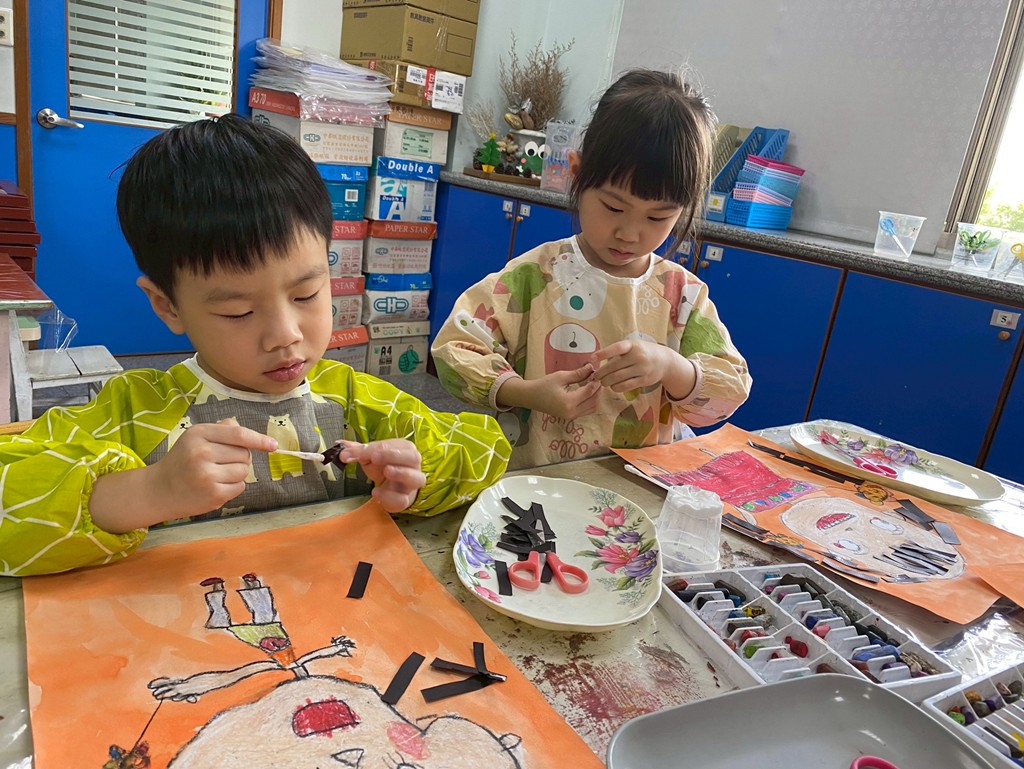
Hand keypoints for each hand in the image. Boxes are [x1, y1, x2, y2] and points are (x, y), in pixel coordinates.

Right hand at [90, 418, 276, 531]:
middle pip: (244, 454)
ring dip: (236, 473)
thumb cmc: (182, 460)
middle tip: (219, 462)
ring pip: (244, 471)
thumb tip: (249, 435)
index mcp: (199, 434)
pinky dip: (233, 487)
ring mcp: (207, 476)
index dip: (259, 439)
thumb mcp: (195, 437)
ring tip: (216, 474)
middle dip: (239, 458)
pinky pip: (240, 487)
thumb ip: (222, 430)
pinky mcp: (213, 495)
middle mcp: (202, 453)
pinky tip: (215, 486)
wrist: (159, 490)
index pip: (239, 434)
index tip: (273, 445)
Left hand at [334, 439, 424, 512]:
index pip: (390, 445)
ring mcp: (412, 483)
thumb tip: (340, 444)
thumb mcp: (370, 456)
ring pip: (416, 478)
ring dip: (401, 473)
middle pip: (412, 456)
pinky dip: (390, 496)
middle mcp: (413, 464)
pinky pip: (402, 498)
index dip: (371, 448)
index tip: (350, 454)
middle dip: (392, 455)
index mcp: (404, 448)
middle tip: (374, 457)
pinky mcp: (405, 499)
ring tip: (387, 471)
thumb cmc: (384, 467)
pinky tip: (377, 493)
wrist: (393, 489)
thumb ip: (357, 450)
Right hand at [497, 364, 602, 419]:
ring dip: (595, 396)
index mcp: (569, 402)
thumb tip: (591, 368)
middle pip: (593, 401)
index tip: (597, 372)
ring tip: (592, 384)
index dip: (596, 382)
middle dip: (597, 389)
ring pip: (592, 408)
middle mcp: (572, 412)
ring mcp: (572, 417)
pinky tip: (587, 391)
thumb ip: (578, 374)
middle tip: (596, 377)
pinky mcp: (571, 417)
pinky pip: (586, 411)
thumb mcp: (561, 376)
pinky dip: (590, 401)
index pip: (589, 392)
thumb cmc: (544, 385)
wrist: (531, 397)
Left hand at [592, 340, 695, 397]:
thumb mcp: (634, 346)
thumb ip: (619, 351)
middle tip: (595, 376)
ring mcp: (642, 369)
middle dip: (601, 373)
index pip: (616, 348)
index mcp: (633, 345)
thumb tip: (598, 359)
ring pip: (618, 378)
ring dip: (607, 381)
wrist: (665, 361)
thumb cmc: (644, 352)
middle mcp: (638, 356)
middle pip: (614, 366)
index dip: (603, 353)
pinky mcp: (644, 380)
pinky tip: (613, 386)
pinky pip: (626, 386)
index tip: (592, 358)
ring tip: (603, 382)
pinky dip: (616, 387)